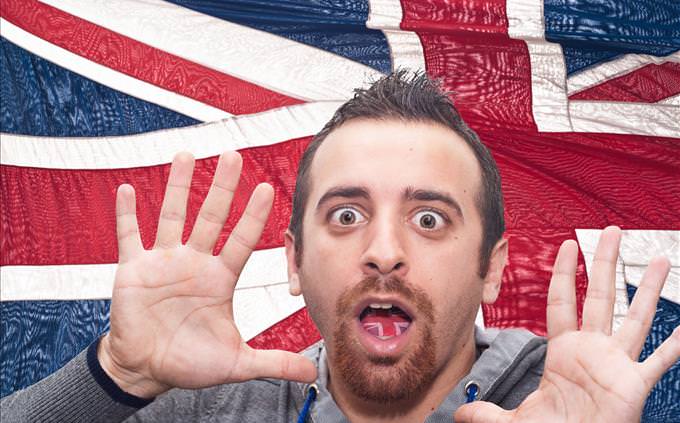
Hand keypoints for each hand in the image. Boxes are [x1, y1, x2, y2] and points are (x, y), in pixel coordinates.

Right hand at [98, 151, 316, 397]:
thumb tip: (311, 372)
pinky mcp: (133, 270)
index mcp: (220, 279)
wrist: (148, 368)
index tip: (267, 187)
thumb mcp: (236, 362)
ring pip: (172, 216)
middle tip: (232, 156)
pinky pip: (130, 236)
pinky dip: (127, 215)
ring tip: (186, 155)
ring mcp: (164, 262)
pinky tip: (127, 190)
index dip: (254, 216)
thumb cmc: (190, 362)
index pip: (242, 240)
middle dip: (222, 187)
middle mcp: (195, 263)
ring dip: (177, 187)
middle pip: (211, 217)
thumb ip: (273, 362)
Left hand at [456, 226, 679, 421]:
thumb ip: (487, 413)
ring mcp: (616, 363)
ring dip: (649, 289)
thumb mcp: (515, 421)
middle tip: (612, 232)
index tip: (568, 245)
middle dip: (605, 262)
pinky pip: (660, 359)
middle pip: (600, 296)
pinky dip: (675, 344)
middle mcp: (592, 350)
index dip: (564, 272)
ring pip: (635, 317)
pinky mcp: (635, 383)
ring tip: (661, 260)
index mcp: (563, 351)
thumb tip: (458, 414)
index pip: (563, 300)